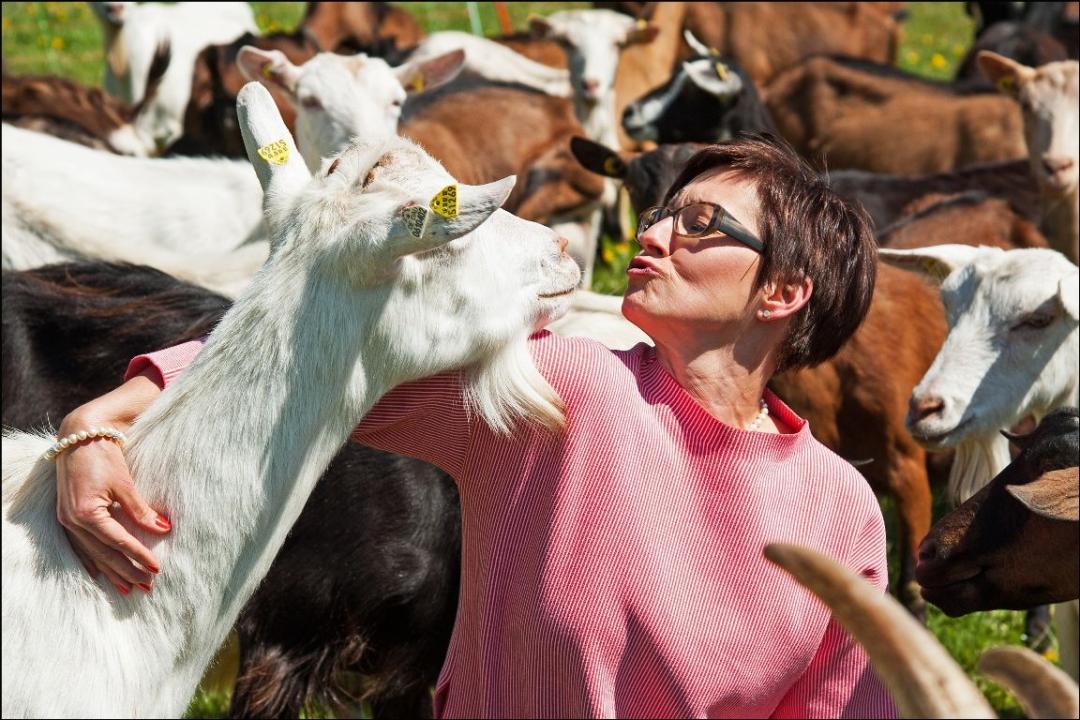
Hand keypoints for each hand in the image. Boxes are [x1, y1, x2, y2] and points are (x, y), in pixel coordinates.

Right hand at [56, 435, 170, 593]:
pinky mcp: (66, 516)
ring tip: (127, 588)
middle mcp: (73, 521)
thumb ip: (140, 510)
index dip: (138, 556)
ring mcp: (67, 520)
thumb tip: (163, 529)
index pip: (119, 542)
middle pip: (104, 554)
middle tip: (146, 587)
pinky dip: (90, 560)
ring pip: (91, 553)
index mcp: (88, 514)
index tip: (156, 569)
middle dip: (126, 572)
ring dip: (110, 571)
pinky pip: (78, 546)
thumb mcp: (124, 484)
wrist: (79, 436)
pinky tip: (98, 574)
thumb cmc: (104, 456)